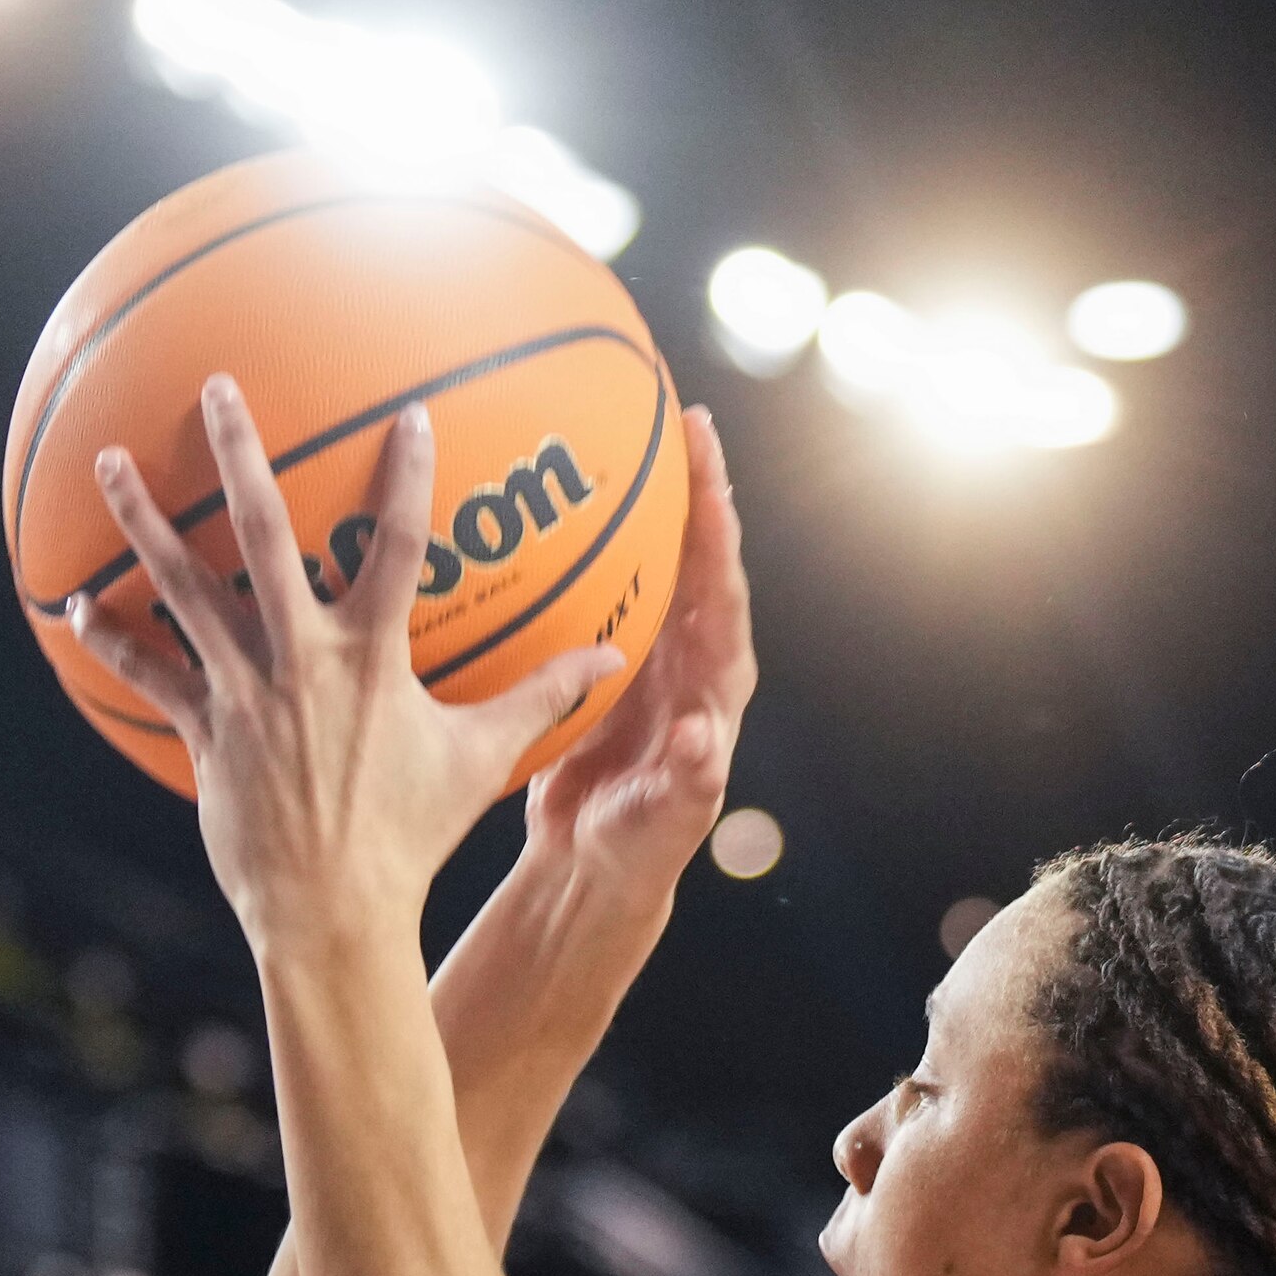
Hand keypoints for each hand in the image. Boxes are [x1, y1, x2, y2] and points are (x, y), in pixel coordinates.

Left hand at [64, 379, 625, 950]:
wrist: (333, 910)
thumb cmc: (413, 835)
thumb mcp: (484, 759)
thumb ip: (542, 697)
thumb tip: (612, 659)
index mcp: (373, 656)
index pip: (401, 546)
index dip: (408, 477)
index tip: (408, 414)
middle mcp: (301, 657)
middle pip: (261, 533)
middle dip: (237, 454)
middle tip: (213, 389)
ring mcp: (244, 690)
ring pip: (182, 587)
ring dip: (142, 521)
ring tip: (107, 463)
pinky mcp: (203, 730)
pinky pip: (147, 674)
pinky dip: (110, 639)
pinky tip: (72, 605)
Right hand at [519, 407, 754, 899]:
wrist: (597, 859)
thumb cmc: (638, 844)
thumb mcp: (662, 817)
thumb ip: (686, 780)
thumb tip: (702, 738)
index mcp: (714, 684)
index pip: (724, 593)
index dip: (719, 534)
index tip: (712, 476)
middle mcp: (690, 655)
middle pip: (698, 556)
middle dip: (695, 486)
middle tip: (682, 416)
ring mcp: (649, 650)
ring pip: (653, 560)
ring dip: (644, 499)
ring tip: (628, 428)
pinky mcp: (606, 655)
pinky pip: (601, 586)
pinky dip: (586, 543)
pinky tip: (552, 500)